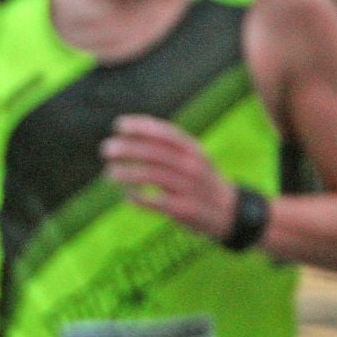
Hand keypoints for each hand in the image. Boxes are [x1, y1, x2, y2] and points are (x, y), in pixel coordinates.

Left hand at [101, 114, 237, 240]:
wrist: (231, 212)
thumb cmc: (200, 180)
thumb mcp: (191, 157)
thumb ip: (165, 146)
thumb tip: (129, 132)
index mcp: (193, 150)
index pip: (166, 133)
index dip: (141, 127)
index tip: (119, 125)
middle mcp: (192, 166)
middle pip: (155, 153)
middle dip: (128, 149)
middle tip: (106, 149)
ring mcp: (190, 188)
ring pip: (154, 177)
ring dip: (128, 173)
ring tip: (109, 173)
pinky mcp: (186, 210)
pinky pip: (157, 202)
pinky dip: (139, 197)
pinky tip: (127, 195)